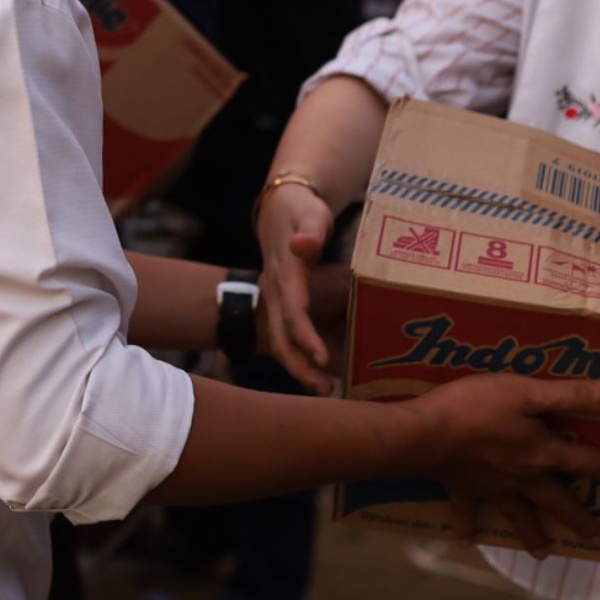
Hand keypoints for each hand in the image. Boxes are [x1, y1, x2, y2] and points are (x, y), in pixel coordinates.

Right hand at [255, 181, 338, 393]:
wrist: (276, 209)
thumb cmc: (301, 212)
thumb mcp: (309, 215)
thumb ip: (310, 232)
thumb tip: (302, 247)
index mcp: (285, 274)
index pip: (294, 311)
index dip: (305, 337)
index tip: (321, 359)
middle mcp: (275, 293)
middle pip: (280, 338)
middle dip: (300, 367)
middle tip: (325, 389)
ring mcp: (274, 302)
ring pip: (280, 343)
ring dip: (299, 369)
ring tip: (325, 389)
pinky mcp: (280, 307)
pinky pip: (286, 338)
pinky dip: (300, 358)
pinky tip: (323, 373)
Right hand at [409, 376, 599, 557]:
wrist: (423, 436)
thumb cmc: (474, 408)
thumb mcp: (526, 392)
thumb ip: (573, 395)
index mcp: (543, 454)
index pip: (594, 466)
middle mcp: (523, 478)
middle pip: (559, 503)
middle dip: (580, 520)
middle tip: (598, 537)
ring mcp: (492, 487)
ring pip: (518, 516)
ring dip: (531, 535)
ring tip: (543, 553)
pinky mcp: (461, 488)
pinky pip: (466, 512)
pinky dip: (466, 526)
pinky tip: (464, 540)